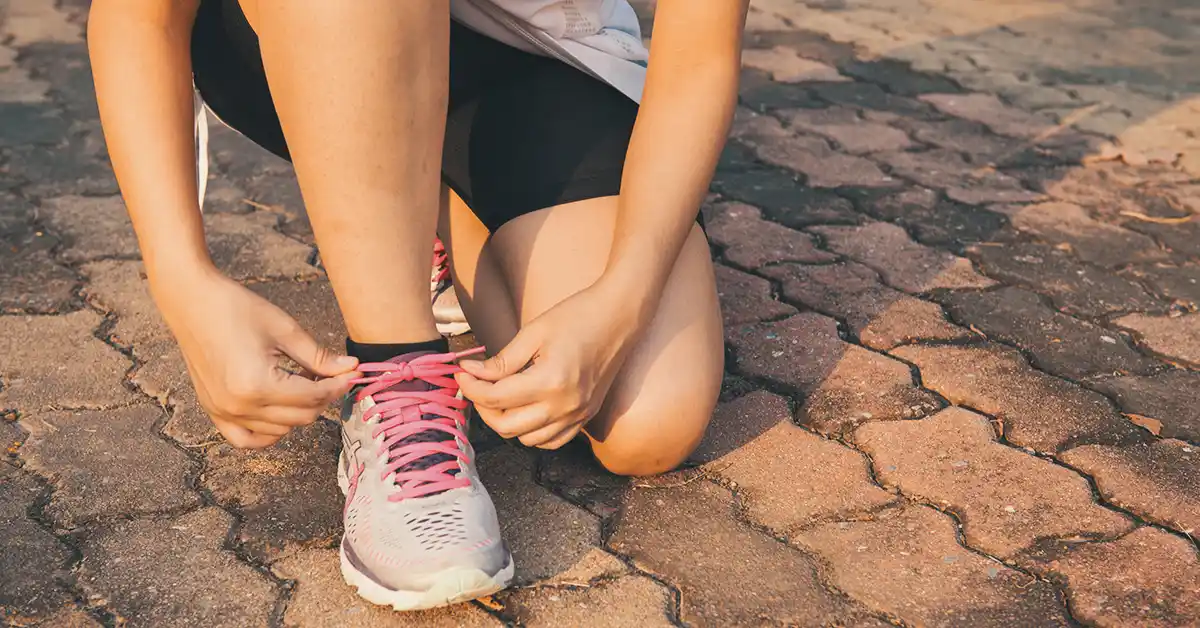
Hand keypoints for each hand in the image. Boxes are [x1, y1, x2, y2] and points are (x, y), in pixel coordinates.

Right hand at [154, 267, 358, 447]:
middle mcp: (239, 406)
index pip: (313, 397)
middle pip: (301, 417)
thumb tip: (351, 369)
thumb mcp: (285, 330)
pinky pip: (247, 439)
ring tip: (301, 382)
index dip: (338, 386)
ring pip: (280, 430)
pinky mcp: (213, 411)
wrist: (192, 302)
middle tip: (331, 375)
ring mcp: (223, 412)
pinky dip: (269, 431)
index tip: (353, 374)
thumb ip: (320, 357)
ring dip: (299, 411)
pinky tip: (281, 410)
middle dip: (323, 397)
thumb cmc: (236, 309)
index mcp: (258, 385)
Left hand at [456, 282, 643, 448]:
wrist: (620, 317)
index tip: (462, 373)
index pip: (496, 398)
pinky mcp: (586, 417)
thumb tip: (471, 372)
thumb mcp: (533, 332)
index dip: (471, 386)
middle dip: (483, 407)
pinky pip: (551, 441)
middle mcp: (565, 406)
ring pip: (527, 440)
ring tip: (499, 397)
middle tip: (476, 385)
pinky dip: (532, 432)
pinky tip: (525, 410)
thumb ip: (501, 360)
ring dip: (506, 422)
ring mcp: (578, 415)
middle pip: (507, 426)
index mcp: (550, 381)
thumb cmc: (577, 316)